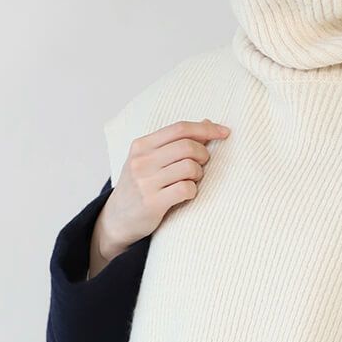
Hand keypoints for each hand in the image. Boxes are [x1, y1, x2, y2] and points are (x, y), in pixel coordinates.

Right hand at [96, 118, 230, 262]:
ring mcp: (145, 182)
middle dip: (203, 155)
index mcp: (141, 145)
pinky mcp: (152, 202)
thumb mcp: (150, 159)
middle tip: (202, 165)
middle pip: (187, 146)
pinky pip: (186, 188)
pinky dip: (193, 190)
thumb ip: (175, 142)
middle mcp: (141, 161)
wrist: (117, 219)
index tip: (223, 132)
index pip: (179, 128)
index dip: (206, 129)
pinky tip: (186, 194)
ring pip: (189, 167)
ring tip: (192, 180)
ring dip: (198, 174)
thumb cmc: (141, 185)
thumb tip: (207, 122)